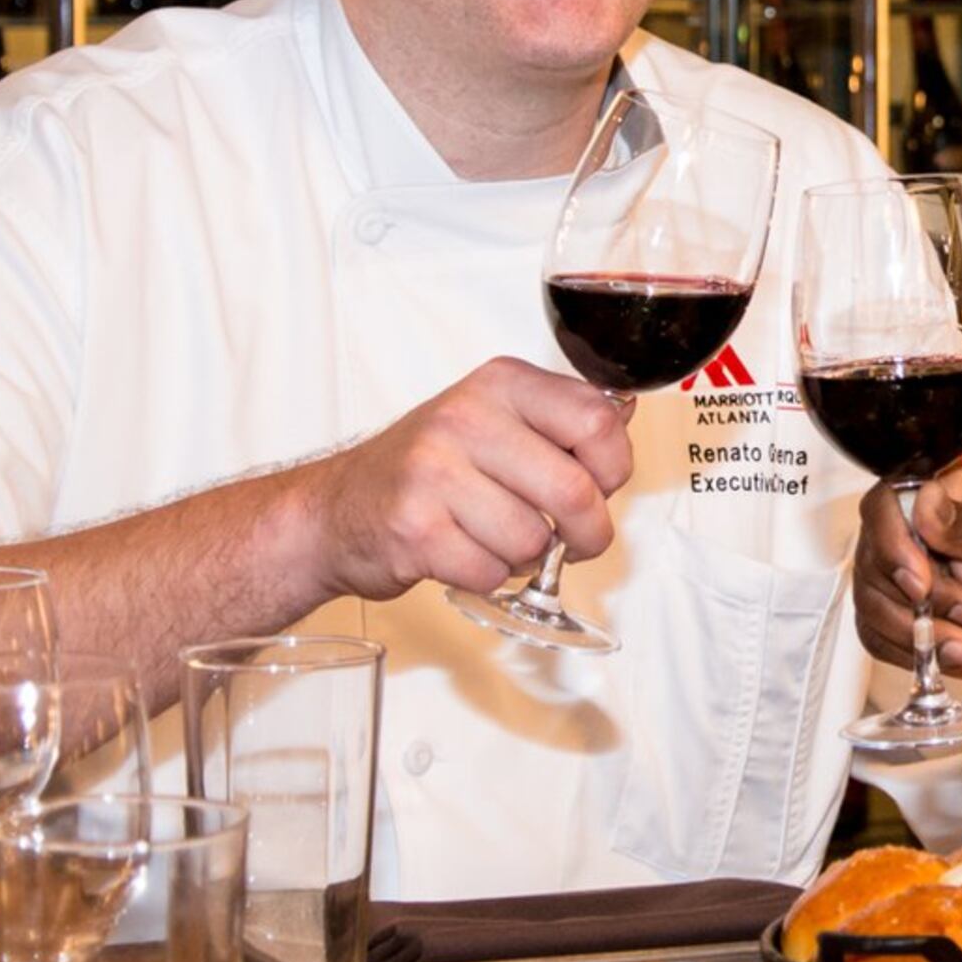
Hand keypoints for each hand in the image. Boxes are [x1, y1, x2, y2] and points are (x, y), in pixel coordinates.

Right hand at [296, 358, 634, 601]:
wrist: (336, 508)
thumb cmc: (427, 470)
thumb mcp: (494, 419)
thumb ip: (557, 422)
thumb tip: (625, 423)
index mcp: (500, 384)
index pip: (598, 419)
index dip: (614, 468)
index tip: (600, 485)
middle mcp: (465, 417)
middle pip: (575, 491)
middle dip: (586, 534)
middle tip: (572, 540)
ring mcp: (434, 471)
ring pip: (533, 540)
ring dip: (526, 558)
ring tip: (494, 537)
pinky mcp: (414, 528)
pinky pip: (492, 573)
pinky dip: (488, 578)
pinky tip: (462, 554)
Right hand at [854, 465, 961, 730]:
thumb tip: (925, 500)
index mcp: (936, 497)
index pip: (882, 503)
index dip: (892, 544)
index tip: (922, 581)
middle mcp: (904, 532)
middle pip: (872, 559)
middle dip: (925, 597)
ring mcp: (891, 575)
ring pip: (870, 602)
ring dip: (922, 627)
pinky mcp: (887, 617)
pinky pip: (875, 637)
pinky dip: (915, 649)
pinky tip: (952, 645)